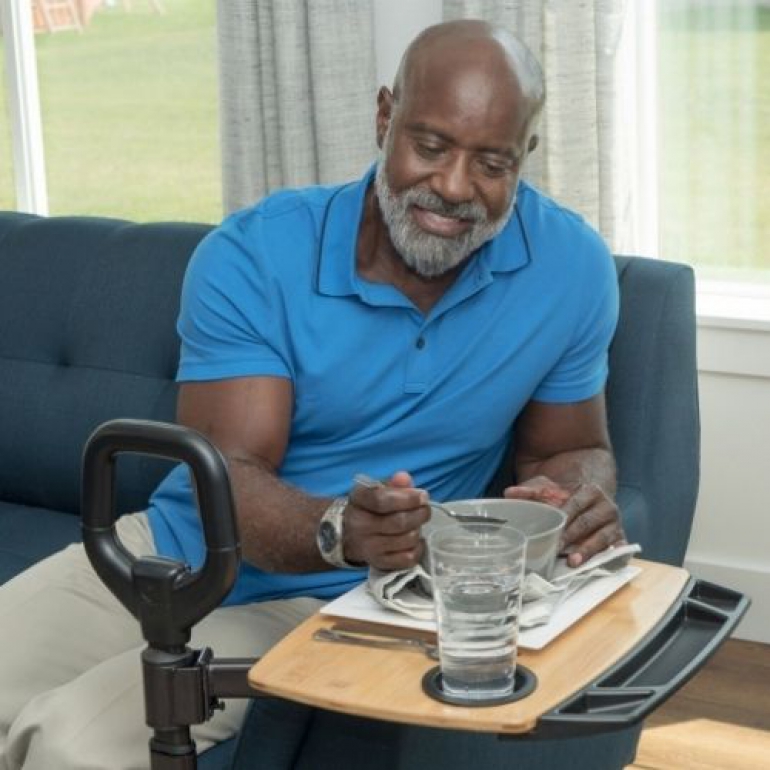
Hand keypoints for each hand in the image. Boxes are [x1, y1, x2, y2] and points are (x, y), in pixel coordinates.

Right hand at [343, 471, 430, 570]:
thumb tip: (404, 478)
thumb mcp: (377, 491)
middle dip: (420, 514)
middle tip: (425, 509)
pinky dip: (418, 549)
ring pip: (406, 540)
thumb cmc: (369, 508)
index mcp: (358, 501)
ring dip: (418, 530)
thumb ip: (393, 484)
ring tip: (417, 524)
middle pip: (398, 522)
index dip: (407, 498)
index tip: (423, 496)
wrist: (347, 534)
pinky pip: (407, 559)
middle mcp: (360, 526)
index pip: (382, 500)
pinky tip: (416, 541)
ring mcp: (369, 547)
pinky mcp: (379, 563)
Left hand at [504, 476, 625, 566]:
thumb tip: (509, 493)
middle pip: (587, 524)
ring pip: (603, 538)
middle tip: (556, 551)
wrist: (593, 496)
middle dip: (572, 538)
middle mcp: (606, 506)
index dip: (564, 519)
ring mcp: (614, 523)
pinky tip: (602, 564)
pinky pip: (618, 549)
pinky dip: (612, 557)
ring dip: (588, 551)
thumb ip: (531, 491)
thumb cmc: (568, 495)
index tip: (552, 532)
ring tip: (573, 562)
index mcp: (590, 491)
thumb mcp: (551, 488)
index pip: (575, 506)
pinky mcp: (619, 538)